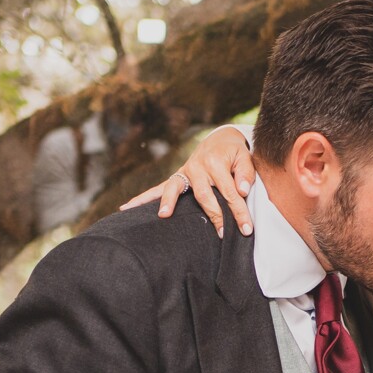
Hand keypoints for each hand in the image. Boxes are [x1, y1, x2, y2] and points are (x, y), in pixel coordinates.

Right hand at [119, 126, 257, 235]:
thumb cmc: (234, 153)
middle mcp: (197, 166)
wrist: (220, 139)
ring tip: (162, 216)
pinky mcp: (177, 177)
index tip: (247, 229)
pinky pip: (159, 189)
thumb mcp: (244, 157)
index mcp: (215, 162)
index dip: (239, 212)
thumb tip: (242, 191)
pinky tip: (126, 208)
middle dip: (214, 216)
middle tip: (221, 234)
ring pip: (174, 188)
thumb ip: (245, 174)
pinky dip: (142, 198)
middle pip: (204, 195)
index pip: (229, 192)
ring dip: (168, 202)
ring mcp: (184, 172)